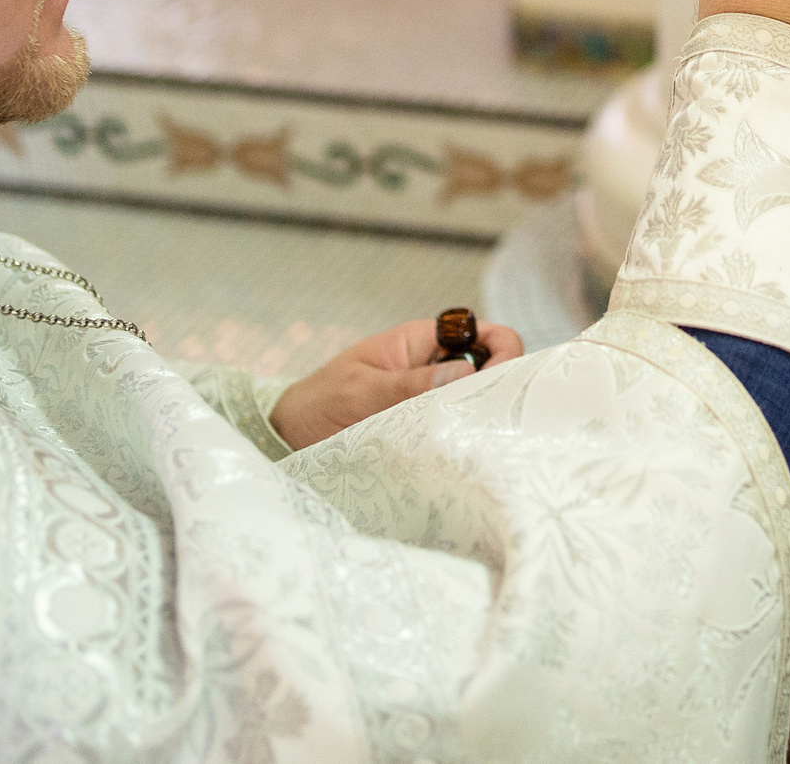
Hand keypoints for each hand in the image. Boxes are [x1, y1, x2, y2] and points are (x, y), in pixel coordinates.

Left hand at [269, 315, 523, 449]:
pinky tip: (459, 455)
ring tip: (478, 441)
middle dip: (498, 390)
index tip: (503, 385)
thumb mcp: (360, 391)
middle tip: (496, 420)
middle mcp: (433, 367)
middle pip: (489, 369)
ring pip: (474, 403)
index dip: (505, 352)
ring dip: (478, 418)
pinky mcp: (423, 430)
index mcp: (421, 342)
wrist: (285, 439)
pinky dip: (461, 439)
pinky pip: (454, 429)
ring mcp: (430, 400)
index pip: (484, 334)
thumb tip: (468, 376)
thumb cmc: (315, 405)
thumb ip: (411, 383)